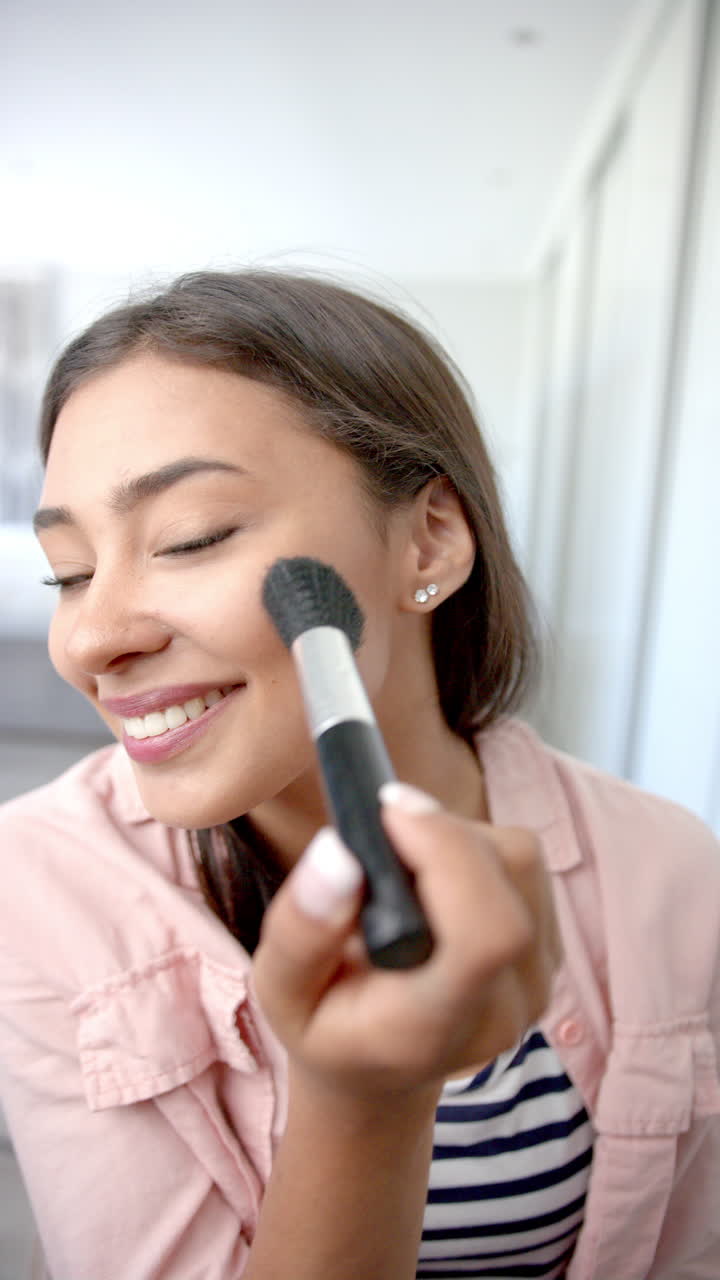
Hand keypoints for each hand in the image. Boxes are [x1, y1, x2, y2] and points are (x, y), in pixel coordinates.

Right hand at [252, 782, 560, 1097]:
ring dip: (456, 837)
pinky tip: (433, 883)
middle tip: (379, 833)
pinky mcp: (550, 949)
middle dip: (440, 831)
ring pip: (518, 858)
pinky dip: (476, 848)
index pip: (484, 935)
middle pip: (505, 877)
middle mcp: (504, 1008)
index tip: (388, 811)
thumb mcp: (281, 990)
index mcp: (432, 1027)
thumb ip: (301, 931)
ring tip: (401, 870)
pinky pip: (526, 863)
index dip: (448, 853)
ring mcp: (537, 981)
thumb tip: (339, 852)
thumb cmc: (326, 1021)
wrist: (380, 1062)